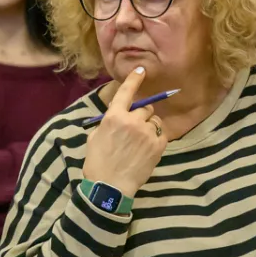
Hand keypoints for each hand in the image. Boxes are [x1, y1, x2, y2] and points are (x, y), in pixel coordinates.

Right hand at [83, 66, 166, 196]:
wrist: (110, 186)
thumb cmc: (97, 162)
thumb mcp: (95, 137)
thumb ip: (107, 123)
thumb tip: (117, 115)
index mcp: (114, 117)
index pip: (126, 92)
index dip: (134, 79)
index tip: (141, 70)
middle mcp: (132, 121)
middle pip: (145, 108)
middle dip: (141, 115)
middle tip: (135, 128)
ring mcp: (147, 133)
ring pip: (154, 121)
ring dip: (149, 127)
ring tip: (140, 143)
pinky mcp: (158, 146)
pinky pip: (161, 135)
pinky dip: (155, 139)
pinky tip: (146, 150)